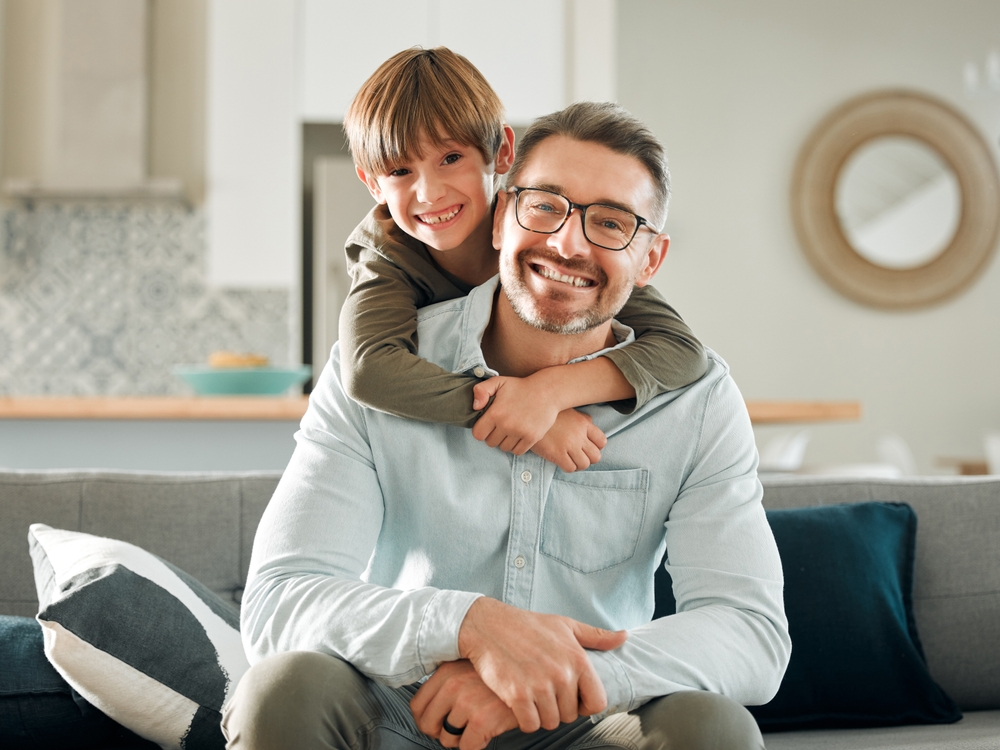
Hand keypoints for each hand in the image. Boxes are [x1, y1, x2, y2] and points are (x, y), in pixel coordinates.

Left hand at [410, 660, 517, 749]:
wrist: (533, 680)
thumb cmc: (501, 677)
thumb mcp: (469, 669)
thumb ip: (448, 683)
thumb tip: (429, 711)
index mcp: (446, 671)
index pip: (417, 705)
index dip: (425, 720)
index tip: (436, 725)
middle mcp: (453, 684)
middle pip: (427, 724)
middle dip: (440, 733)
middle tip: (456, 731)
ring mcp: (467, 702)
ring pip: (447, 739)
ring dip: (460, 739)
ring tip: (475, 728)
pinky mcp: (482, 720)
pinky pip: (466, 747)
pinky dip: (475, 745)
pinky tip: (486, 733)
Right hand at [457, 598, 627, 733]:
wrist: (488, 625)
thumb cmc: (527, 625)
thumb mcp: (565, 625)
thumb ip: (596, 636)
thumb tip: (624, 637)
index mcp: (577, 659)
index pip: (597, 702)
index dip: (585, 705)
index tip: (571, 698)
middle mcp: (561, 674)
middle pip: (570, 715)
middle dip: (558, 708)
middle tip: (544, 693)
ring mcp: (539, 685)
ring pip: (550, 722)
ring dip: (541, 714)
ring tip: (532, 696)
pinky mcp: (517, 695)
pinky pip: (530, 724)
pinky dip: (525, 718)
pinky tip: (519, 702)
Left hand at [472, 377, 559, 454]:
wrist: (547, 391)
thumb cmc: (521, 387)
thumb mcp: (498, 381)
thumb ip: (481, 390)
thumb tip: (475, 407)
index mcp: (495, 413)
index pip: (478, 434)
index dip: (481, 430)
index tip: (487, 425)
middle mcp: (506, 425)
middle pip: (490, 443)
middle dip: (493, 436)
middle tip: (500, 426)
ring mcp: (520, 432)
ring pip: (504, 448)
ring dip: (505, 441)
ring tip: (510, 430)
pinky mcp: (532, 438)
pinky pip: (517, 451)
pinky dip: (516, 446)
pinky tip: (518, 436)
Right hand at [531, 409, 606, 471]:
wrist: (531, 414)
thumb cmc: (550, 413)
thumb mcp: (570, 410)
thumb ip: (582, 418)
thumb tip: (589, 423)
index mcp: (584, 423)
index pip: (602, 441)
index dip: (597, 447)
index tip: (588, 447)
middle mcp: (579, 435)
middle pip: (596, 456)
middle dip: (589, 458)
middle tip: (580, 456)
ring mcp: (569, 445)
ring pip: (584, 464)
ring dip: (578, 465)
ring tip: (571, 460)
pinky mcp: (557, 454)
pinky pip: (570, 468)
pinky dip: (568, 467)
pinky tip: (562, 461)